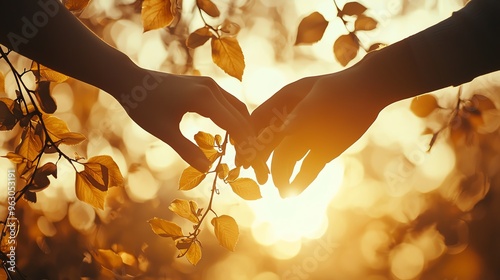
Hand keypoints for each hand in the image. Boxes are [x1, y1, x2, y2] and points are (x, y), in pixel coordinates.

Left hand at [120, 69, 267, 182]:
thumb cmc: (143, 106)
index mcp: (203, 98)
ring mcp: (209, 84)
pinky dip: (234, 117)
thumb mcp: (164, 131)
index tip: (251, 161)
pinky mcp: (205, 84)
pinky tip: (231, 133)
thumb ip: (187, 150)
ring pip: (236, 106)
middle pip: (241, 114)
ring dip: (242, 125)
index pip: (234, 123)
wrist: (130, 80)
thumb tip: (207, 169)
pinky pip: (227, 102)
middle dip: (248, 136)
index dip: (245, 143)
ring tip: (244, 147)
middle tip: (252, 158)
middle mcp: (211, 87)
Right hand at [251, 70, 386, 196]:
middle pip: (270, 143)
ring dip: (282, 174)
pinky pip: (307, 168)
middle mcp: (291, 121)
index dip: (248, 137)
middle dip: (262, 161)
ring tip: (281, 190)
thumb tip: (284, 132)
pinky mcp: (321, 150)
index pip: (258, 121)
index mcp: (284, 102)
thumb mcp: (321, 98)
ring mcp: (306, 136)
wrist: (370, 92)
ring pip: (288, 159)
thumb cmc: (343, 87)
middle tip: (259, 178)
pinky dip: (301, 179)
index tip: (243, 154)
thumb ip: (301, 115)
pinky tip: (294, 191)